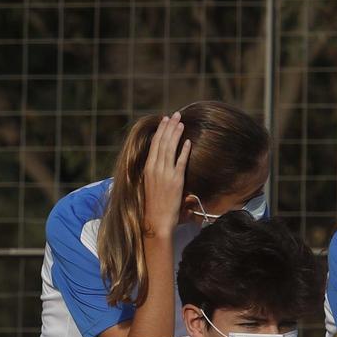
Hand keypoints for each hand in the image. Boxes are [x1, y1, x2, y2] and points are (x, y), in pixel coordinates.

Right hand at [141, 112, 190, 238]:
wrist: (155, 221)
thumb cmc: (153, 206)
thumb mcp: (150, 186)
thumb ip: (156, 173)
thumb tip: (161, 164)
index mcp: (148, 168)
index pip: (154, 144)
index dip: (161, 131)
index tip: (166, 120)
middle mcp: (155, 169)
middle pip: (162, 142)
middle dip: (169, 127)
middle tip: (176, 115)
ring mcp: (165, 174)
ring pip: (170, 148)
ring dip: (176, 134)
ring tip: (181, 123)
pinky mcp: (175, 181)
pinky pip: (180, 162)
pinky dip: (184, 150)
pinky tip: (188, 141)